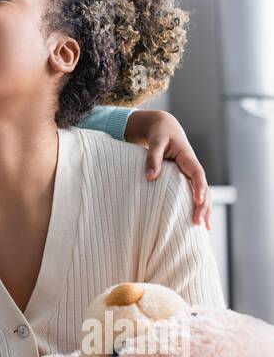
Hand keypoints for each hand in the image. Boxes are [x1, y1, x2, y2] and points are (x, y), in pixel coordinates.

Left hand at [124, 108, 211, 228]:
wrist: (165, 127)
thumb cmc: (159, 134)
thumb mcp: (155, 142)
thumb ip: (153, 157)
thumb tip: (150, 177)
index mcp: (187, 157)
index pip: (197, 174)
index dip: (199, 187)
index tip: (198, 201)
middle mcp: (193, 167)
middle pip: (203, 188)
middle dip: (203, 205)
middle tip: (199, 223)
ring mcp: (191, 174)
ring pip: (203, 193)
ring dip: (204, 209)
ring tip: (205, 228)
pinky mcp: (186, 179)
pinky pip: (195, 194)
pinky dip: (199, 207)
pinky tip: (200, 221)